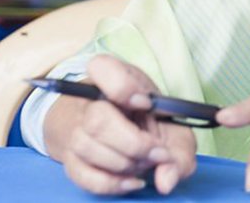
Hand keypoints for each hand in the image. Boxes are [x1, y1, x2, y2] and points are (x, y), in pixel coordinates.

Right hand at [57, 55, 197, 194]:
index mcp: (113, 76)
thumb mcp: (171, 121)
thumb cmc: (144, 117)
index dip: (123, 87)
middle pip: (97, 119)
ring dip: (124, 164)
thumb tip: (167, 180)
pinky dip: (111, 183)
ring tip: (145, 162)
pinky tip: (131, 180)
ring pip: (87, 148)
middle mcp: (87, 101)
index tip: (146, 104)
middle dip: (134, 144)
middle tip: (158, 152)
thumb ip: (180, 149)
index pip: (101, 67)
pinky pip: (82, 175)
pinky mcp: (69, 158)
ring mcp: (73, 129)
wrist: (112, 125)